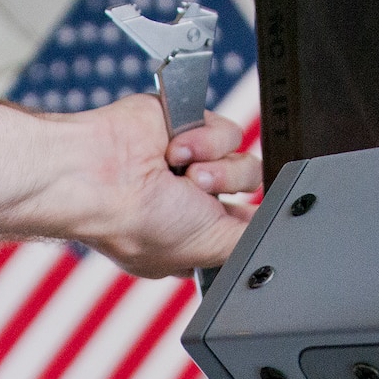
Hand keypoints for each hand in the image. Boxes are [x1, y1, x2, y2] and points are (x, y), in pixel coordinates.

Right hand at [69, 95, 261, 278]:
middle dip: (228, 191)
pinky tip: (174, 150)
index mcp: (194, 237)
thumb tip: (276, 238)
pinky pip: (227, 131)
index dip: (253, 222)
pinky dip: (203, 140)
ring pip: (243, 160)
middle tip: (195, 196)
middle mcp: (192, 201)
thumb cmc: (135, 223)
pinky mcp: (188, 128)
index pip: (243, 227)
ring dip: (217, 168)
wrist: (101, 175)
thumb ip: (250, 242)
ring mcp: (190, 164)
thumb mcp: (209, 250)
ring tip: (183, 173)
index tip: (244, 222)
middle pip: (250, 190)